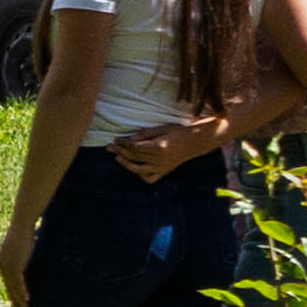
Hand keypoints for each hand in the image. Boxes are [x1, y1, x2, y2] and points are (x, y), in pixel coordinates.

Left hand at [0, 218, 41, 305]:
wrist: (21, 224)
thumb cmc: (25, 229)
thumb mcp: (24, 243)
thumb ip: (26, 250)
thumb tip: (36, 247)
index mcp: (2, 261)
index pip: (7, 280)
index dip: (11, 290)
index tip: (15, 300)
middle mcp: (2, 265)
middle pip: (8, 286)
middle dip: (13, 299)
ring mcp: (8, 267)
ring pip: (13, 287)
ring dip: (18, 299)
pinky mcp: (15, 266)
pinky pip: (18, 283)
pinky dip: (22, 292)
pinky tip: (26, 299)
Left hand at [109, 115, 223, 182]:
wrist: (196, 142)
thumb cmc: (179, 132)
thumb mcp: (163, 128)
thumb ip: (146, 134)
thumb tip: (130, 139)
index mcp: (159, 147)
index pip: (135, 146)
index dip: (123, 143)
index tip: (115, 139)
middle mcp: (159, 159)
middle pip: (135, 156)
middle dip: (120, 151)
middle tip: (110, 147)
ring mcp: (162, 167)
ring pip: (138, 169)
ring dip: (126, 164)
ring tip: (118, 158)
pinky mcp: (164, 171)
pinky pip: (150, 178)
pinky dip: (141, 175)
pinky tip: (136, 168)